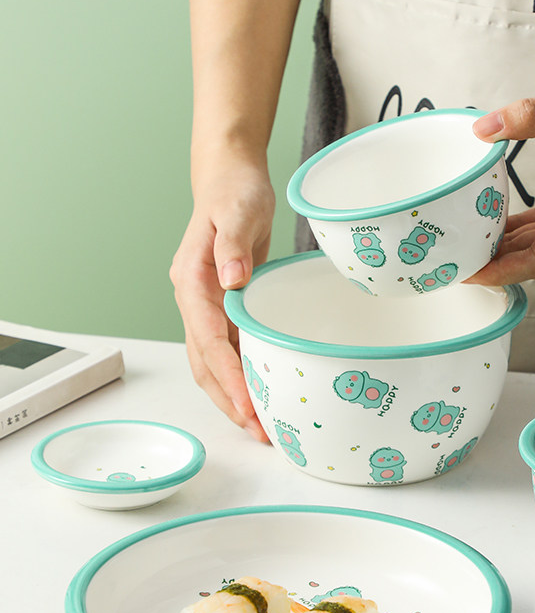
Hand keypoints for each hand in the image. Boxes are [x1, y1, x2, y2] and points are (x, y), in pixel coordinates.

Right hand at [170, 156, 273, 440]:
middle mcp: (194, 300)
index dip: (227, 375)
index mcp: (192, 281)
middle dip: (229, 400)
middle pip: (205, 363)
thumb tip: (231, 281)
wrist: (231, 181)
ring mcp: (207, 308)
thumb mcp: (237, 212)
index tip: (248, 404)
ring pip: (214, 364)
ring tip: (262, 426)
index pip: (207, 338)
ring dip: (234, 396)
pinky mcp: (225, 309)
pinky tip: (263, 392)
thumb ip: (233, 245)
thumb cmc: (235, 192)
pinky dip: (243, 376)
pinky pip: (230, 351)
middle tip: (258, 431)